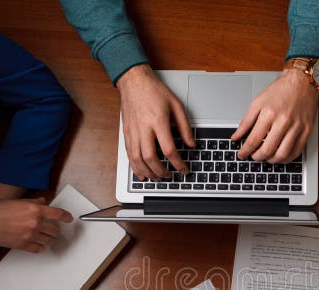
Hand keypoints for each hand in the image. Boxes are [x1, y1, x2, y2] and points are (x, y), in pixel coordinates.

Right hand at [0, 198, 71, 251]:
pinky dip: (39, 247)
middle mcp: (35, 222)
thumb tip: (43, 202)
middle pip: (55, 230)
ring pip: (48, 240)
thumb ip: (33, 203)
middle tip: (50, 229)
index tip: (69, 219)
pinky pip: (39, 249)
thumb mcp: (17, 202)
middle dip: (54, 230)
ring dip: (46, 238)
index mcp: (35, 209)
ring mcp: (30, 235)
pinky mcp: (23, 245)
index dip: (66, 217)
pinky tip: (35, 243)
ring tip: (39, 235)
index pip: (58, 214)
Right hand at [117, 64, 193, 179]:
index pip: (169, 149)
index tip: (184, 169)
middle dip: (161, 171)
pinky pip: (129, 154)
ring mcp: (133, 131)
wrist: (134, 81)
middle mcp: (143, 127)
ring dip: (147, 172)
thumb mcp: (176, 105)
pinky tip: (141, 173)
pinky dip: (135, 167)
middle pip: (150, 158)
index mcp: (158, 121)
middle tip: (169, 176)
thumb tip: (191, 144)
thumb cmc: (154, 91)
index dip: (178, 163)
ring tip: (157, 178)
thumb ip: (185, 126)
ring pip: (137, 159)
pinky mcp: (126, 133)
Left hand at [232, 69, 317, 162]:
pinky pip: (296, 152)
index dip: (245, 151)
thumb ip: (246, 121)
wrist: (302, 81)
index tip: (242, 154)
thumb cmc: (280, 90)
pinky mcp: (306, 131)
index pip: (253, 140)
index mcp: (269, 113)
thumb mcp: (258, 102)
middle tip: (253, 157)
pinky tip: (280, 157)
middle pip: (267, 149)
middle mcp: (283, 121)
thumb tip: (236, 137)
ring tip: (266, 158)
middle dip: (257, 157)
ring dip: (271, 160)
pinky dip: (286, 159)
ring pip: (282, 154)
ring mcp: (296, 127)